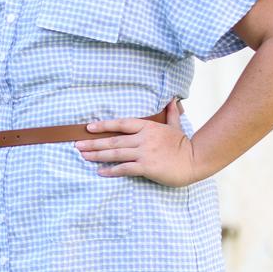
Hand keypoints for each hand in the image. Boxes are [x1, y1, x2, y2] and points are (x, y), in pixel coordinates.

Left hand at [76, 99, 202, 186]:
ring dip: (97, 155)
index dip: (104, 125)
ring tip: (83, 156)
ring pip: (116, 153)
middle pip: (114, 140)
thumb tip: (173, 99)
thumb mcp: (175, 126)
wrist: (195, 160)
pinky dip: (111, 170)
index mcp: (148, 127)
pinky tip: (100, 172)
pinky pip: (125, 168)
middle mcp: (143, 138)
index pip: (121, 124)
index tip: (88, 127)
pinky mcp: (147, 167)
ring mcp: (144, 152)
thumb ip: (170, 113)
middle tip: (77, 145)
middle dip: (93, 143)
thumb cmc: (183, 144)